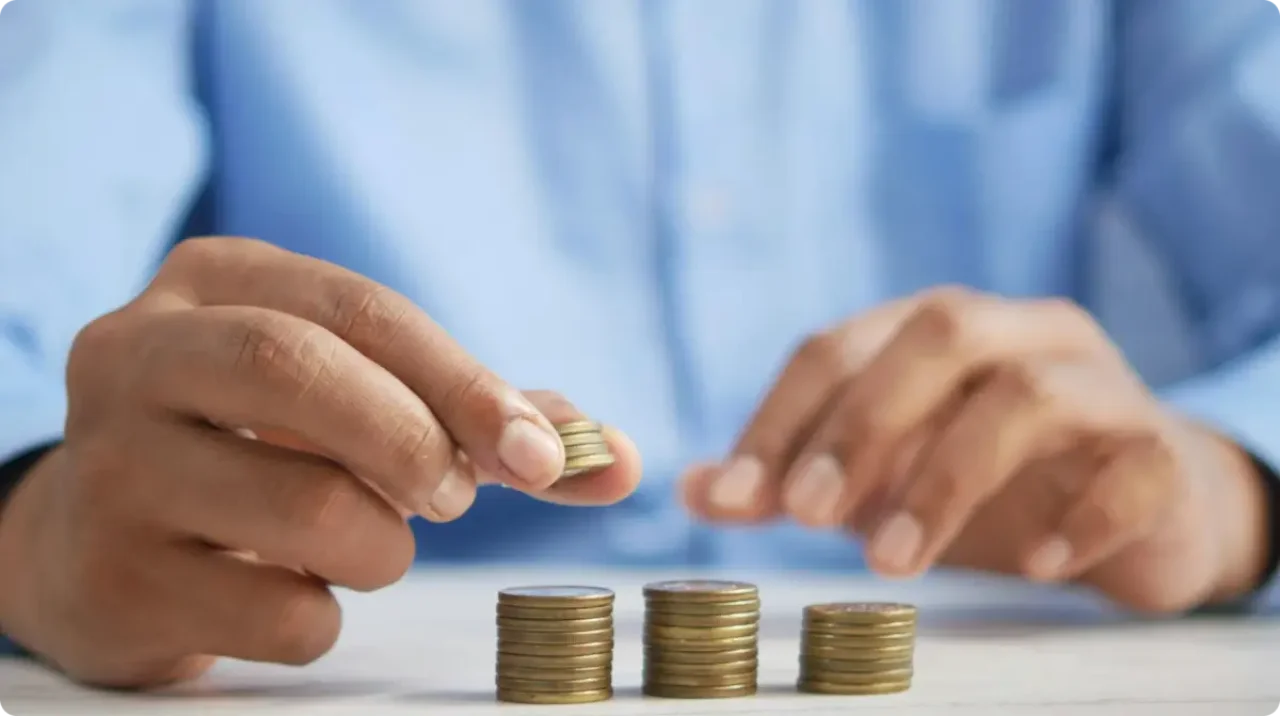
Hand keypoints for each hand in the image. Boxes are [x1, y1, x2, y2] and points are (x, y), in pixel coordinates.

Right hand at [0, 238, 640, 687]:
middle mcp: (138, 355)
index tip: (542, 454)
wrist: (99, 541)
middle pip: (300, 369)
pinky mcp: (110, 577)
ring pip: (304, 507)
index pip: (361, 309)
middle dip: (415, 441)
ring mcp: (110, 467)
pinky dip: (324, 617)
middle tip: (455, 498)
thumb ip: (483, 419)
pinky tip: (293, 592)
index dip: (466, 382)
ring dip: (381, 546)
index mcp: (214, 283)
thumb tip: (618, 459)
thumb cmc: (260, 450)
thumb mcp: (352, 399)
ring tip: (365, 544)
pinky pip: (276, 612)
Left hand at [682, 287, 1267, 612]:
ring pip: (1027, 395)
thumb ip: (794, 478)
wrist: (1143, 504)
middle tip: (807, 515)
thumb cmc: (991, 479)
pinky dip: (1079, 516)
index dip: (779, 418)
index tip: (733, 497)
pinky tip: (1034, 565)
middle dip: (861, 424)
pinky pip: (1131, 466)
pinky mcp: (1161, 450)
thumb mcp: (881, 477)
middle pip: (937, 335)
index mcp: (935, 328)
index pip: (838, 346)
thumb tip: (693, 490)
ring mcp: (1099, 384)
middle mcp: (1018, 333)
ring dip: (946, 479)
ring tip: (894, 562)